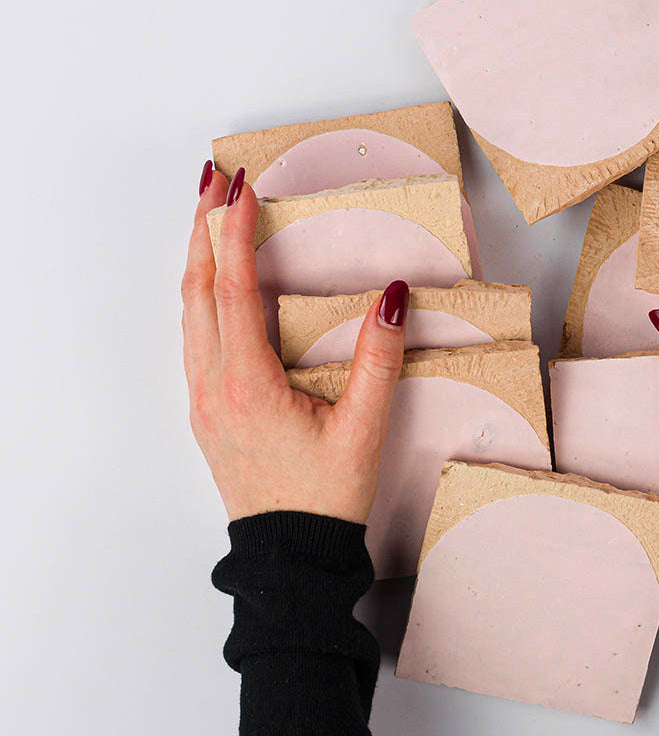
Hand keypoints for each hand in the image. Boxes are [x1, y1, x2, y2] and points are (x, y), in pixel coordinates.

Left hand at [181, 163, 408, 523]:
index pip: (235, 288)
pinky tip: (215, 282)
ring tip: (209, 216)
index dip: (235, 232)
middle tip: (213, 179)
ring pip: (189, 311)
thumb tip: (393, 296)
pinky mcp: (208, 408)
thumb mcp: (364, 429)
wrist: (288, 556)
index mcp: (248, 384)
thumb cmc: (324, 498)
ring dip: (198, 258)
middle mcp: (214, 384)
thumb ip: (380, 359)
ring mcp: (204, 398)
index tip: (241, 187)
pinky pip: (194, 335)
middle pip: (196, 288)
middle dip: (201, 227)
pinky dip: (201, 293)